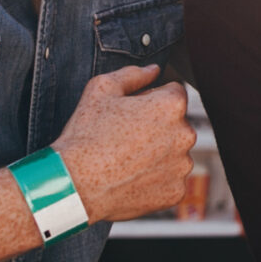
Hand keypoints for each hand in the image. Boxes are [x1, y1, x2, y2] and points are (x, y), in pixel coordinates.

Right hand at [49, 64, 194, 222]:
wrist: (75, 183)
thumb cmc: (87, 135)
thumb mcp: (101, 89)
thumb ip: (133, 74)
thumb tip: (153, 69)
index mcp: (172, 105)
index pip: (174, 92)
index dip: (151, 99)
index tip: (132, 112)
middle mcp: (185, 134)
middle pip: (176, 124)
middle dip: (157, 126)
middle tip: (125, 136)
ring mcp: (182, 166)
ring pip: (174, 153)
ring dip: (158, 153)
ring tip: (126, 159)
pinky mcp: (175, 192)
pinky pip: (169, 180)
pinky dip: (155, 179)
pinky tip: (131, 177)